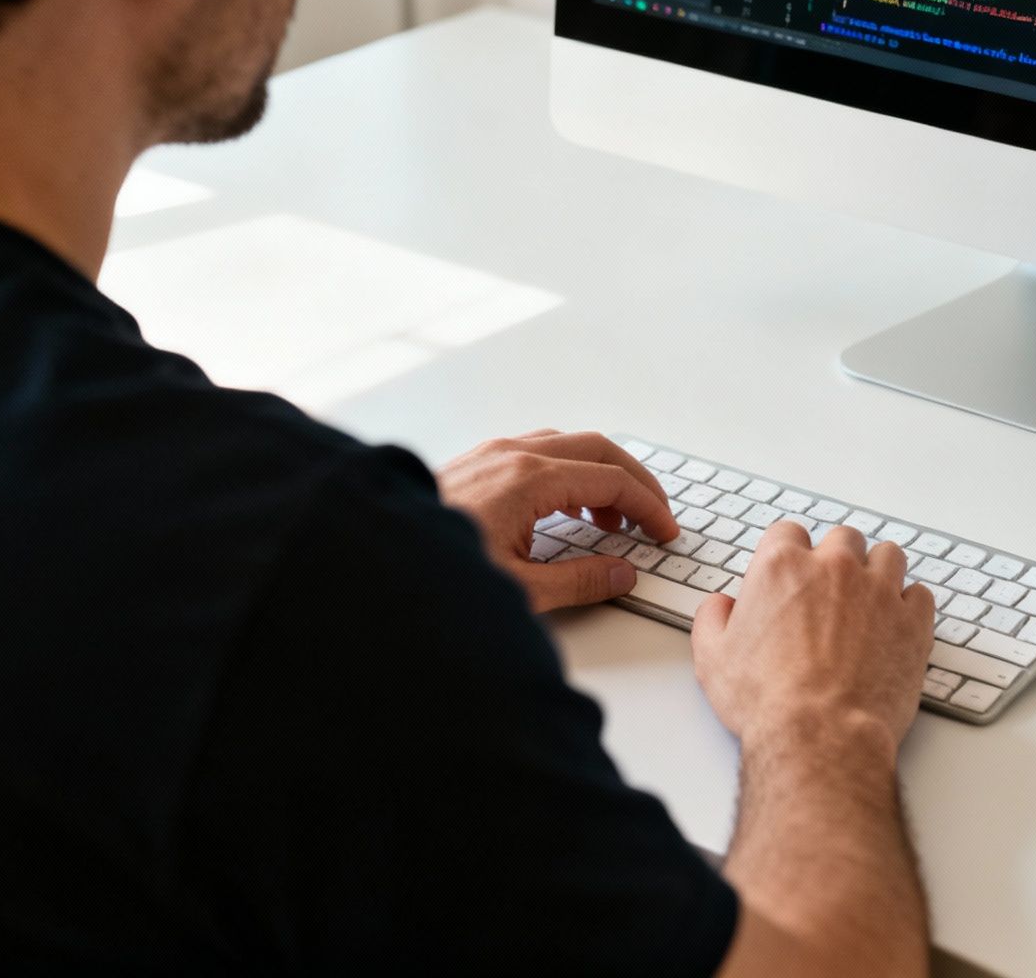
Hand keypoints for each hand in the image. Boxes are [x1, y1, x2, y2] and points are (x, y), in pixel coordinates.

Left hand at [437, 429, 680, 613]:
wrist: (370, 565)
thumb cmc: (434, 575)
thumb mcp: (519, 591)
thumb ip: (580, 581)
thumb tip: (622, 572)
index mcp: (529, 478)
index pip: (612, 479)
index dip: (649, 506)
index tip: (665, 533)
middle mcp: (511, 454)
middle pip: (597, 447)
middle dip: (635, 480)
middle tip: (655, 516)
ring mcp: (489, 454)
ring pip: (566, 445)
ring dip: (599, 474)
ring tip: (612, 520)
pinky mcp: (473, 464)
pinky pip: (536, 452)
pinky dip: (567, 473)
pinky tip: (566, 509)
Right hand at [691, 523, 935, 749]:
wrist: (820, 735)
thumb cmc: (768, 701)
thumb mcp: (713, 658)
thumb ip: (713, 619)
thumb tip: (721, 606)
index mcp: (782, 568)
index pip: (788, 533)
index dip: (788, 555)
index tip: (791, 576)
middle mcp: (833, 568)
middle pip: (842, 539)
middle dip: (836, 560)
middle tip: (830, 593)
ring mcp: (878, 591)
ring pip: (888, 556)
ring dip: (878, 573)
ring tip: (869, 601)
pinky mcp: (912, 621)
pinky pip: (920, 594)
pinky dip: (909, 606)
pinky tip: (896, 625)